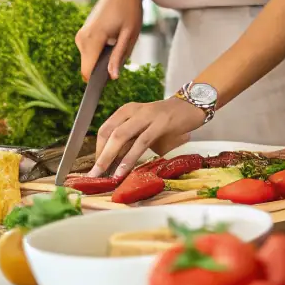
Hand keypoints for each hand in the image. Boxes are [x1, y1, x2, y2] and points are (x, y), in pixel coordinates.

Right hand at [76, 0, 143, 80]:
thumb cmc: (129, 7)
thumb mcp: (130, 34)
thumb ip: (118, 57)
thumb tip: (111, 77)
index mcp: (92, 39)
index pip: (87, 72)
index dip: (96, 84)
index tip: (107, 88)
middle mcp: (81, 38)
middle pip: (88, 68)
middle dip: (104, 68)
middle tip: (123, 53)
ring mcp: (80, 35)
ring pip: (89, 60)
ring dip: (104, 59)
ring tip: (120, 40)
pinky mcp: (83, 33)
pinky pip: (90, 52)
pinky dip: (101, 52)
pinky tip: (114, 37)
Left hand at [89, 96, 205, 177]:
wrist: (191, 107)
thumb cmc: (166, 122)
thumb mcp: (144, 129)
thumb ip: (130, 142)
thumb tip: (112, 163)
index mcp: (127, 110)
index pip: (105, 129)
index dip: (98, 149)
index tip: (96, 167)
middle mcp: (134, 110)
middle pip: (109, 133)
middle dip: (100, 156)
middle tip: (93, 175)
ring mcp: (147, 115)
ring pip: (121, 136)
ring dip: (110, 158)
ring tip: (105, 176)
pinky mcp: (161, 123)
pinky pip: (140, 142)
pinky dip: (129, 158)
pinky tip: (123, 170)